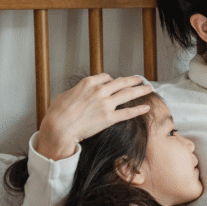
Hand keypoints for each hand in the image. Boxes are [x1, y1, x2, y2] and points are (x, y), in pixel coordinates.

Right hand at [35, 74, 151, 160]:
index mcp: (88, 83)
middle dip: (133, 80)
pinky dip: (138, 109)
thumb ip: (74, 92)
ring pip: (128, 94)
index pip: (106, 77)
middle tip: (141, 79)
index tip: (117, 82)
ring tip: (149, 88)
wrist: (59, 128)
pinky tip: (146, 107)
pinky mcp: (109, 118)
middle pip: (121, 82)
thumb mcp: (63, 95)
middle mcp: (100, 90)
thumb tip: (76, 94)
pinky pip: (128, 112)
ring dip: (140, 90)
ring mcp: (106, 104)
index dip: (113, 80)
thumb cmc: (57, 113)